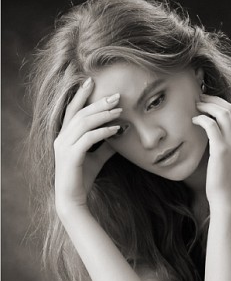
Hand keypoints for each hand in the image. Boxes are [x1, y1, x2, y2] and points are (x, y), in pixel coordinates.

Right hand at [53, 78, 120, 214]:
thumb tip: (118, 135)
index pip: (72, 110)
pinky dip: (103, 132)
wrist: (73, 199)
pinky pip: (88, 138)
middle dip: (98, 102)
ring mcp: (64, 147)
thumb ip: (104, 146)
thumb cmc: (82, 178)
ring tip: (119, 111)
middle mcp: (61, 138)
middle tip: (116, 95)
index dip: (81, 95)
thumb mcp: (96, 158)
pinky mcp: (71, 157)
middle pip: (80, 113)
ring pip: (84, 123)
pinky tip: (116, 129)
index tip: (92, 81)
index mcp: (64, 136)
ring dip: (103, 115)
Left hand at [192, 95, 230, 206]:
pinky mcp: (222, 149)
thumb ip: (229, 141)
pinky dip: (202, 119)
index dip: (222, 103)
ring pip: (222, 113)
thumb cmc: (226, 178)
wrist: (227, 196)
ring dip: (207, 106)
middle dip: (214, 100)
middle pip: (230, 108)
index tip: (209, 100)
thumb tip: (214, 126)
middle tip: (200, 97)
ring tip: (196, 105)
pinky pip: (211, 125)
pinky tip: (194, 120)